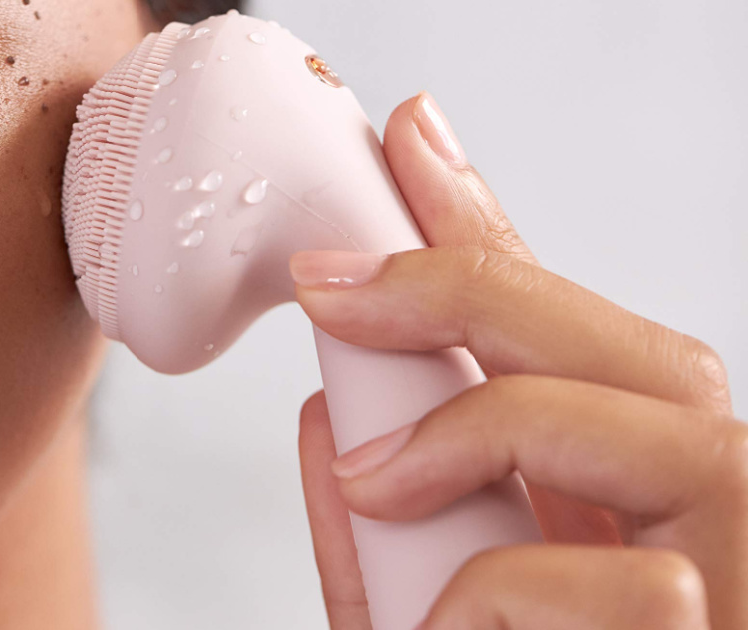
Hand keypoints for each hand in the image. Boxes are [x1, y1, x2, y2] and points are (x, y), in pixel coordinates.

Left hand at [294, 92, 741, 628]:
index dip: (492, 238)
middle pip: (649, 354)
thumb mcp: (416, 608)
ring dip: (481, 431)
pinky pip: (635, 582)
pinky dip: (496, 592)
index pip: (579, 340)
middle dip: (477, 290)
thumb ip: (380, 533)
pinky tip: (437, 629)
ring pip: (668, 427)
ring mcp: (737, 573)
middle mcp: (703, 522)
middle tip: (334, 287)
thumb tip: (327, 417)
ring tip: (371, 483)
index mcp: (630, 506)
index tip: (411, 144)